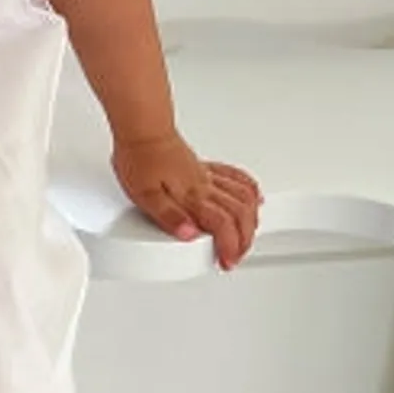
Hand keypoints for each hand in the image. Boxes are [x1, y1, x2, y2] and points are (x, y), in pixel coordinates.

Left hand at [111, 131, 261, 270]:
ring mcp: (207, 176)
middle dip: (244, 240)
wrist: (141, 129)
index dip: (230, 248)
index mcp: (191, 197)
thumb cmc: (139, 159)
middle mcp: (204, 187)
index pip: (222, 226)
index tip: (227, 262)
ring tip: (246, 237)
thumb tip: (189, 235)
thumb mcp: (144, 195)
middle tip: (236, 256)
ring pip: (244, 197)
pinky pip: (236, 177)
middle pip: (240, 214)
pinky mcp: (204, 167)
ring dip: (251, 220)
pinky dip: (250, 191)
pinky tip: (254, 199)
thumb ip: (169, 217)